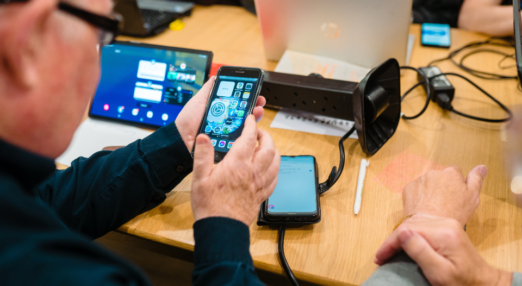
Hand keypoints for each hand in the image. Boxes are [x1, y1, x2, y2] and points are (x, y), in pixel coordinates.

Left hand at [175, 76, 266, 150]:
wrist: (182, 139)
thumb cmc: (188, 121)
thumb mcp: (198, 101)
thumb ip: (208, 89)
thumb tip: (215, 76)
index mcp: (220, 110)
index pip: (237, 102)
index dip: (246, 96)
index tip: (254, 90)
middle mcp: (226, 120)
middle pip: (244, 112)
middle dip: (254, 104)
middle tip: (260, 100)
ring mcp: (227, 131)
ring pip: (246, 124)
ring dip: (255, 116)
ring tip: (258, 110)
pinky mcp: (227, 142)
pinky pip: (240, 137)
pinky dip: (248, 130)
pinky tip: (251, 124)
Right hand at [191, 115, 279, 225]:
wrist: (221, 228)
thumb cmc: (209, 205)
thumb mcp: (199, 178)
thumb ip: (202, 155)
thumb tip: (203, 138)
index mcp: (237, 165)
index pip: (249, 138)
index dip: (251, 125)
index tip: (250, 120)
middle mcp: (252, 173)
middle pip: (269, 148)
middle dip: (266, 136)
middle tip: (258, 133)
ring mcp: (259, 184)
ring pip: (276, 162)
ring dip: (273, 151)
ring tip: (266, 147)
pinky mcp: (262, 195)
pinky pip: (275, 179)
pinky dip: (275, 169)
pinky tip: (270, 168)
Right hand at [374, 214, 511, 285]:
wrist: (482, 283)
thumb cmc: (462, 283)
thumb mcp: (440, 273)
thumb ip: (420, 251)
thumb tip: (401, 233)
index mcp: (443, 232)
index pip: (407, 230)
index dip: (390, 243)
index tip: (379, 258)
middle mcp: (445, 222)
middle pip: (409, 224)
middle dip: (392, 240)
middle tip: (381, 256)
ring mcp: (447, 223)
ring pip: (413, 223)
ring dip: (399, 236)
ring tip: (389, 251)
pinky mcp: (446, 227)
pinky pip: (421, 225)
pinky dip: (408, 234)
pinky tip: (402, 243)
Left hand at [402, 165, 486, 225]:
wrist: (430, 225)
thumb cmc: (454, 214)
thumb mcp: (472, 197)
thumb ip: (476, 179)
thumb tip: (482, 167)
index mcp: (451, 173)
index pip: (455, 172)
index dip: (457, 185)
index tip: (456, 196)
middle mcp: (434, 172)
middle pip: (440, 177)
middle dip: (442, 187)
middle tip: (445, 203)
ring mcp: (420, 179)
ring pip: (427, 183)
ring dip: (430, 191)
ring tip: (434, 207)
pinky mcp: (408, 188)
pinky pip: (415, 190)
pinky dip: (418, 196)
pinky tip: (423, 207)